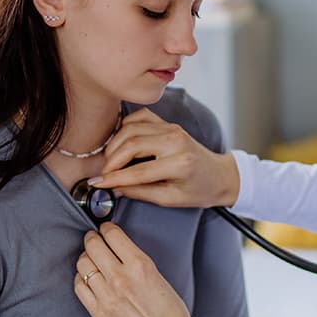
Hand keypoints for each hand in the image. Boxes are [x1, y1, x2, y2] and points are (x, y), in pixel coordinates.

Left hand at [74, 222, 193, 316]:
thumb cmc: (170, 312)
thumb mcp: (158, 276)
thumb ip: (136, 262)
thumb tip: (119, 251)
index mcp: (140, 265)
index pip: (113, 235)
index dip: (105, 229)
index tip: (104, 229)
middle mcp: (120, 277)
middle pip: (93, 246)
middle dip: (92, 239)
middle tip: (92, 239)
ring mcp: (107, 295)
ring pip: (83, 265)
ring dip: (85, 258)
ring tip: (90, 259)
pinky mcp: (98, 312)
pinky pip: (79, 287)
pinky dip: (80, 278)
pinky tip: (87, 279)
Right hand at [89, 108, 239, 207]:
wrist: (219, 175)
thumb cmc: (198, 190)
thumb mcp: (171, 199)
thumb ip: (141, 192)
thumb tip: (114, 188)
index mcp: (180, 164)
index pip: (138, 171)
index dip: (114, 178)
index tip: (97, 184)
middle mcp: (176, 141)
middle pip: (131, 144)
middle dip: (112, 160)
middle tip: (103, 174)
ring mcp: (172, 128)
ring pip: (132, 129)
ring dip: (115, 144)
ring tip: (110, 162)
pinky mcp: (168, 123)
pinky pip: (139, 117)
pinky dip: (125, 128)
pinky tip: (121, 143)